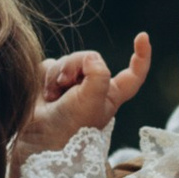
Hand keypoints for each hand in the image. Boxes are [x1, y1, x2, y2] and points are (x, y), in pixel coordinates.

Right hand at [12, 35, 150, 160]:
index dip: (141, 55)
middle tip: (65, 85)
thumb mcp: (91, 103)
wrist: (37, 141)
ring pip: (68, 60)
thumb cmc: (69, 129)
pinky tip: (43, 93)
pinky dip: (45, 76)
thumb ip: (98, 75)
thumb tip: (91, 58)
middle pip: (90, 59)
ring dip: (57, 74)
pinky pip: (50, 65)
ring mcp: (71, 85)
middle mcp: (93, 88)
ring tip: (52, 96)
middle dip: (75, 66)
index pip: (133, 74)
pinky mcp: (51, 83)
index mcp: (111, 95)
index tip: (142, 36)